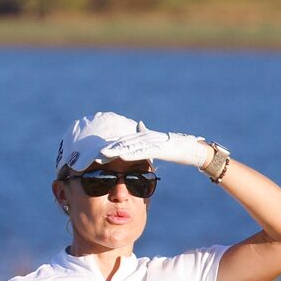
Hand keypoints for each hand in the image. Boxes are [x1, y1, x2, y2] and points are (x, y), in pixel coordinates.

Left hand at [99, 129, 214, 168]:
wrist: (191, 148)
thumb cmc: (174, 147)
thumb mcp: (156, 143)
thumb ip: (146, 134)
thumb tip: (139, 124)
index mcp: (140, 139)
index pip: (119, 144)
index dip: (105, 148)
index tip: (91, 154)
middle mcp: (142, 138)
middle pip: (119, 144)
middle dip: (104, 149)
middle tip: (89, 155)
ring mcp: (149, 142)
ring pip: (127, 146)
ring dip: (113, 151)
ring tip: (100, 155)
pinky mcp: (157, 147)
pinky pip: (140, 151)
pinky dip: (129, 153)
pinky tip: (120, 156)